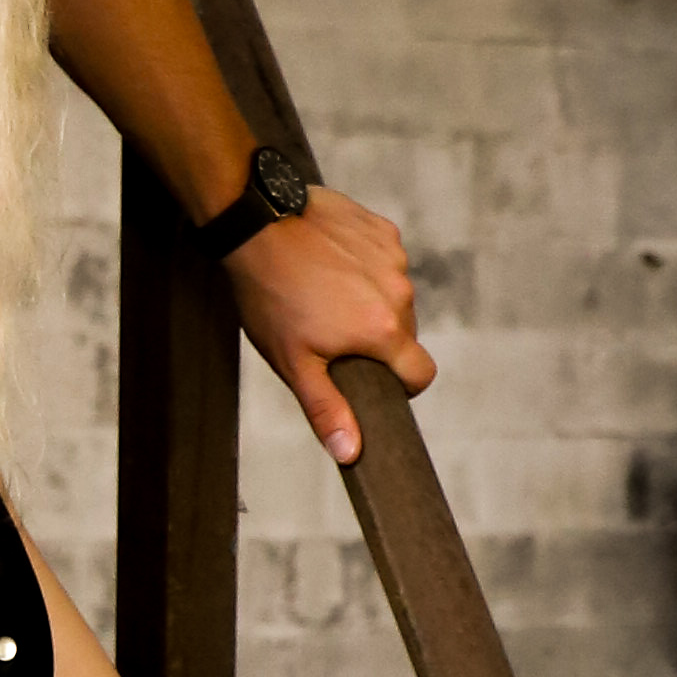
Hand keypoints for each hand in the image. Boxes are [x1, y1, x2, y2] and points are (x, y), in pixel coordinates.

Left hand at [224, 186, 431, 465]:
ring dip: (370, 300)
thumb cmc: (270, 296)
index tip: (373, 378)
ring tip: (325, 293)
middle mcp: (401, 293)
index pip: (422, 374)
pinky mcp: (382, 229)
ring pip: (394, 295)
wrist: (255, 223)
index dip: (402, 385)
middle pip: (406, 334)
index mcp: (385, 331)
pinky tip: (329, 262)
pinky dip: (364, 266)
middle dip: (378, 340)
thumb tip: (351, 453)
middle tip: (331, 333)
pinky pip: (384, 260)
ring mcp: (394, 257)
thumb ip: (327, 409)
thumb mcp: (294, 362)